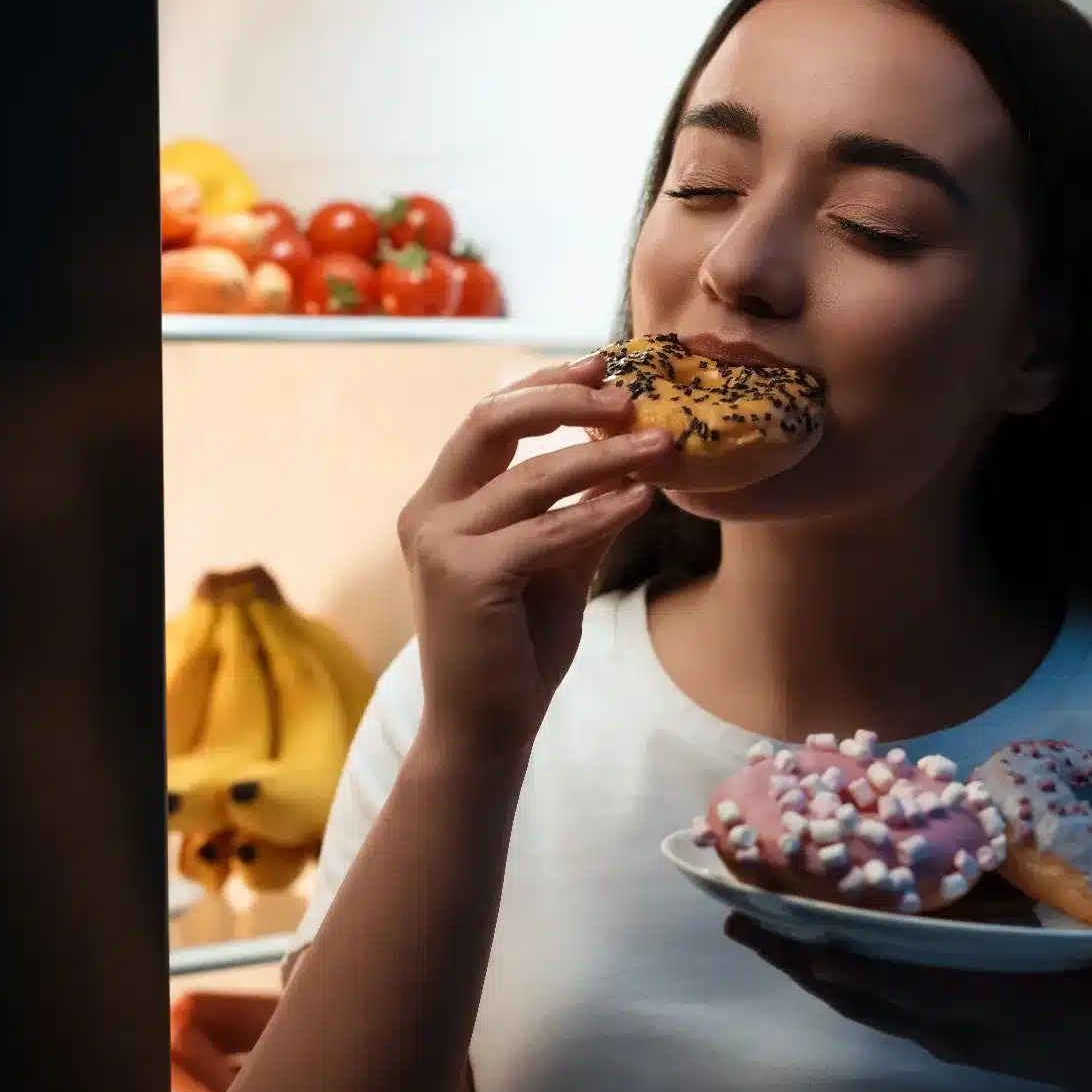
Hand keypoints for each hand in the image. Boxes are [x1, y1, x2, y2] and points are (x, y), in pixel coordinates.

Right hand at [397, 353, 670, 756]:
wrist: (485, 727)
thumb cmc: (517, 647)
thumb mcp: (556, 563)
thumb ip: (580, 509)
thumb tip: (631, 455)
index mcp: (440, 501)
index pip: (489, 419)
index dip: (546, 385)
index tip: (604, 364)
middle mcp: (428, 512)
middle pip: (492, 421)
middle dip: (565, 398)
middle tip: (628, 394)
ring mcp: (440, 543)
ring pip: (532, 476)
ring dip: (605, 455)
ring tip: (663, 445)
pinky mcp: (466, 576)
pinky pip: (547, 532)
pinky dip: (599, 512)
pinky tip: (642, 499)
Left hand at [726, 913, 1091, 1091]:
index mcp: (1002, 1007)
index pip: (927, 990)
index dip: (874, 972)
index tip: (822, 949)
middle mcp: (958, 1022)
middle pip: (869, 995)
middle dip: (806, 962)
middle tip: (743, 921)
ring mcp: (940, 1026)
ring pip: (858, 1000)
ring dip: (799, 966)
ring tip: (743, 924)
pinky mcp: (933, 1022)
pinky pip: (868, 1000)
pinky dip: (825, 971)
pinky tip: (788, 940)